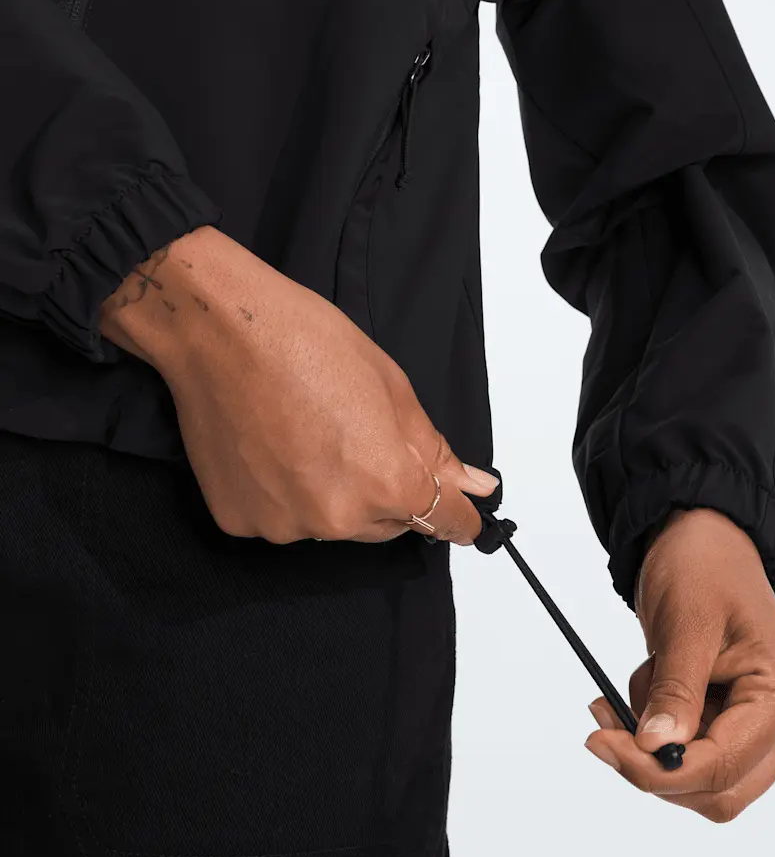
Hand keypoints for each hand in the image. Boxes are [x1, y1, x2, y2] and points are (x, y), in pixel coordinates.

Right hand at [99, 225, 498, 543]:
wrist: (219, 330)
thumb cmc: (306, 342)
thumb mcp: (393, 387)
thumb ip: (433, 451)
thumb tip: (472, 487)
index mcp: (386, 483)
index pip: (442, 521)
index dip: (457, 517)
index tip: (463, 516)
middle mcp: (337, 518)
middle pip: (384, 525)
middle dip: (385, 494)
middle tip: (359, 440)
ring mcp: (283, 526)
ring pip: (330, 522)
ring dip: (331, 494)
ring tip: (304, 436)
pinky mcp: (239, 522)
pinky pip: (281, 517)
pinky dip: (283, 494)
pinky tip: (270, 448)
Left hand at [584, 508, 774, 821]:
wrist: (704, 543)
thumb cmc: (703, 568)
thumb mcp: (685, 623)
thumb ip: (676, 689)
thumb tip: (655, 747)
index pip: (724, 764)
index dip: (659, 769)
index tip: (603, 744)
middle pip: (718, 788)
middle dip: (653, 767)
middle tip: (600, 730)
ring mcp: (764, 727)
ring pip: (702, 780)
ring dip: (650, 750)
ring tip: (617, 696)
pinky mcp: (737, 724)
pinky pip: (692, 754)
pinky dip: (655, 735)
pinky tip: (640, 690)